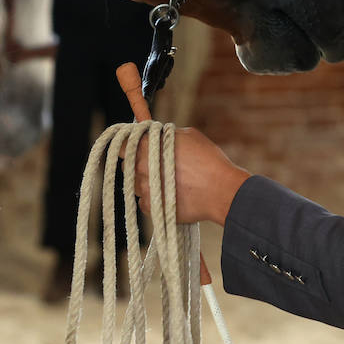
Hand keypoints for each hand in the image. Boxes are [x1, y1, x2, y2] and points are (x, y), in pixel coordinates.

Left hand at [133, 127, 250, 225]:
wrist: (220, 191)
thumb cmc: (208, 161)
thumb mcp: (189, 136)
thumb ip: (167, 135)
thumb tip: (158, 137)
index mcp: (148, 147)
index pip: (123, 145)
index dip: (127, 146)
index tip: (134, 148)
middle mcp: (141, 168)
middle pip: (127, 166)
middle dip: (138, 165)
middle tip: (156, 166)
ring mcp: (144, 189)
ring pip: (136, 185)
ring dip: (146, 183)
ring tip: (168, 182)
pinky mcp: (151, 208)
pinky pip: (144, 201)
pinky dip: (154, 198)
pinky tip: (170, 194)